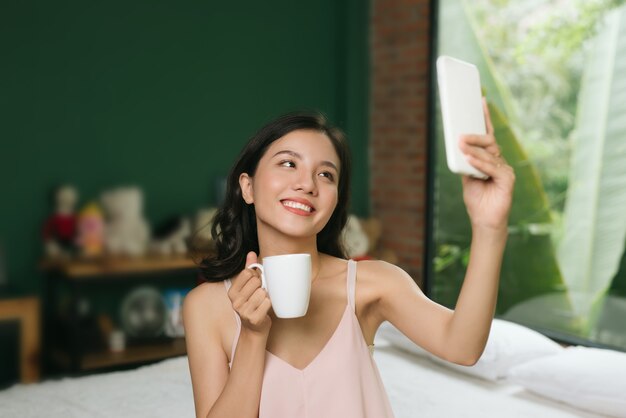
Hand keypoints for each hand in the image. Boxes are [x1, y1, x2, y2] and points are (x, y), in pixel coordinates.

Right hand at [227, 251, 271, 334]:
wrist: (255, 330)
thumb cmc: (253, 305)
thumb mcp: (248, 287)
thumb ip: (249, 269)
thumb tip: (251, 253)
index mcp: (232, 292)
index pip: (247, 273)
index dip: (256, 275)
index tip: (257, 283)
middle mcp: (235, 302)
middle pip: (256, 281)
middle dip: (262, 285)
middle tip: (261, 293)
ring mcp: (244, 311)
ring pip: (262, 292)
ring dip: (267, 295)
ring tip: (263, 301)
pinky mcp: (254, 319)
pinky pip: (267, 302)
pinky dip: (270, 304)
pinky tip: (265, 308)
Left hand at [459, 98, 514, 230]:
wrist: (485, 221)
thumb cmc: (477, 200)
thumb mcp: (467, 178)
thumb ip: (466, 163)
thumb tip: (460, 146)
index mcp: (490, 159)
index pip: (488, 135)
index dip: (485, 118)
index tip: (481, 101)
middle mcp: (500, 161)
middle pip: (489, 142)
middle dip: (475, 136)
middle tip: (460, 135)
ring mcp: (505, 169)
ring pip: (489, 153)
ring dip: (473, 149)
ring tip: (461, 145)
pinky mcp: (508, 179)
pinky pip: (493, 167)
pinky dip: (480, 163)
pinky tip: (470, 159)